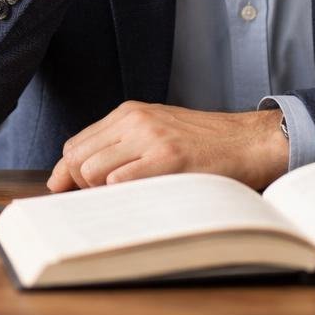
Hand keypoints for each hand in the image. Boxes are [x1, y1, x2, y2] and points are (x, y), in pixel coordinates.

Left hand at [46, 102, 288, 192]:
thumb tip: (73, 177)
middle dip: (79, 187)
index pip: (74, 146)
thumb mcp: (156, 131)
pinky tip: (138, 199)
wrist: (249, 141)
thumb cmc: (204, 143)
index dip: (66, 175)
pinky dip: (119, 196)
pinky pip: (119, 180)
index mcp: (129, 113)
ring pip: (92, 171)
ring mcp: (151, 137)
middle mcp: (135, 120)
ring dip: (99, 194)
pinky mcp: (168, 158)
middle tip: (102, 201)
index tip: (66, 194)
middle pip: (77, 159)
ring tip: (124, 200)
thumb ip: (120, 146)